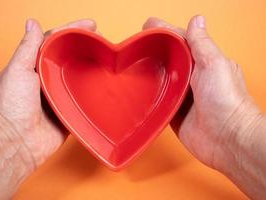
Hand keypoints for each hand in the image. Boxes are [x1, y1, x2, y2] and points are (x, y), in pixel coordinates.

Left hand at [0, 19, 96, 198]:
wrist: (16, 142)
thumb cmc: (12, 106)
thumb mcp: (17, 70)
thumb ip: (27, 48)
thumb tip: (31, 23)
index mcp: (35, 67)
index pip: (56, 42)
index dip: (72, 31)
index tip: (90, 25)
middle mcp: (48, 80)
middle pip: (70, 58)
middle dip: (86, 48)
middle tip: (103, 40)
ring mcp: (59, 96)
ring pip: (79, 78)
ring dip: (92, 68)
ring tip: (107, 59)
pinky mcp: (68, 112)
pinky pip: (83, 100)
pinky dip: (92, 93)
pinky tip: (103, 85)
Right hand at [143, 16, 265, 199]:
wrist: (226, 138)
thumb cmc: (226, 101)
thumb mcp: (214, 64)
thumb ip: (202, 43)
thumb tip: (197, 20)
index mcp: (203, 63)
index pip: (181, 42)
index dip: (164, 32)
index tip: (148, 26)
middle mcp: (192, 78)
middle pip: (168, 60)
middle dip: (153, 51)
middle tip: (135, 43)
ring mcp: (182, 96)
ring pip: (161, 80)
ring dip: (149, 72)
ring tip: (132, 63)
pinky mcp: (174, 113)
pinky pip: (159, 101)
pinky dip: (150, 95)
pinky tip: (139, 89)